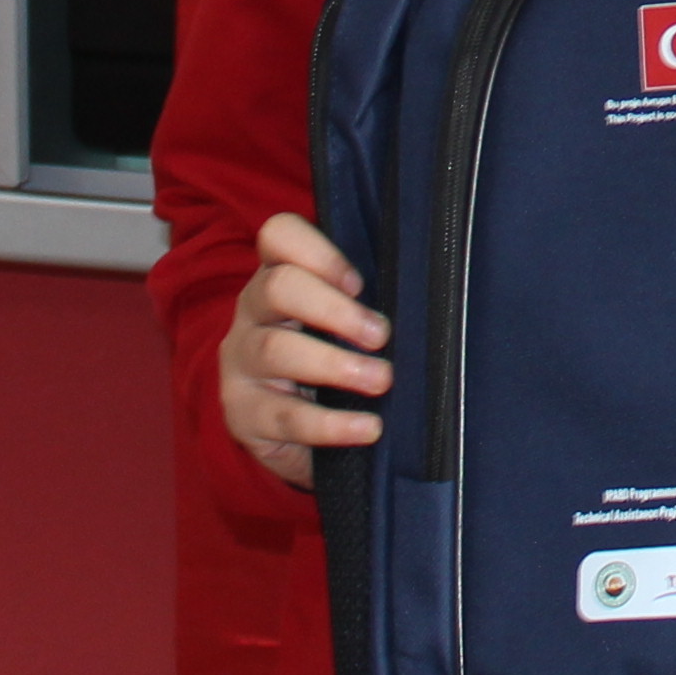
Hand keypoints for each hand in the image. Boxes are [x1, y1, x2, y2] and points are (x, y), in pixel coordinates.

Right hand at [214, 211, 387, 489]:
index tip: (360, 284)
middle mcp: (252, 312)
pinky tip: (368, 428)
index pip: (278, 236)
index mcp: (279, 276)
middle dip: (334, 310)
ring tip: (382, 381)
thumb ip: (372, 300)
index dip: (318, 251)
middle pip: (277, 287)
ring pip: (275, 350)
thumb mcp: (349, 324)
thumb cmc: (338, 361)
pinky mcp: (244, 415)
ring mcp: (241, 363)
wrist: (302, 438)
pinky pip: (285, 416)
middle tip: (381, 335)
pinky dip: (331, 424)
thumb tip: (433, 295)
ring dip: (336, 364)